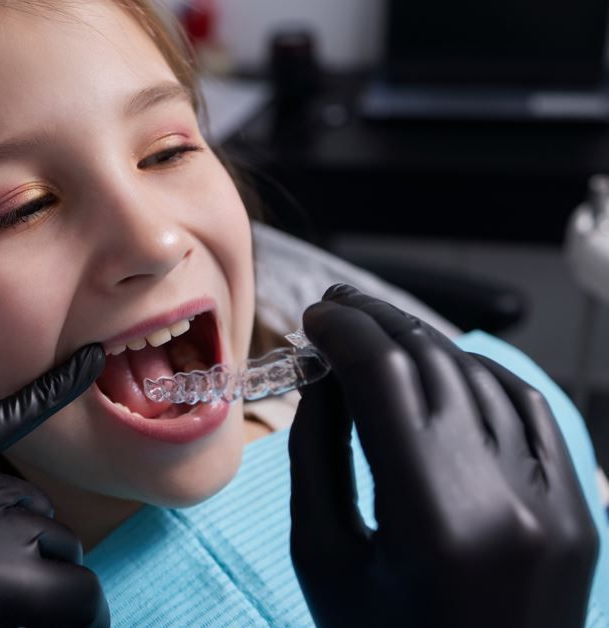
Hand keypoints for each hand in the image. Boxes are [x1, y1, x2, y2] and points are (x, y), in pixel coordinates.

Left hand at [0, 345, 109, 627]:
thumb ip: (20, 614)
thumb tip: (77, 602)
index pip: (80, 595)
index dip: (82, 612)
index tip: (72, 616)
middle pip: (59, 544)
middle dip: (47, 572)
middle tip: (9, 593)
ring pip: (32, 502)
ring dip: (24, 528)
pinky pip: (3, 420)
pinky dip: (47, 394)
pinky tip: (88, 361)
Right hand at [289, 284, 597, 627]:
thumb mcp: (323, 558)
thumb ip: (319, 455)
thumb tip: (327, 376)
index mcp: (433, 521)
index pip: (385, 378)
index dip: (343, 331)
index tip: (313, 318)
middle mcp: (508, 502)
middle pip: (436, 365)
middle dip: (378, 324)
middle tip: (338, 311)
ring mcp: (555, 507)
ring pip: (484, 380)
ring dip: (425, 347)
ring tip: (381, 340)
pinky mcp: (578, 514)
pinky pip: (531, 413)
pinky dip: (481, 379)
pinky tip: (444, 372)